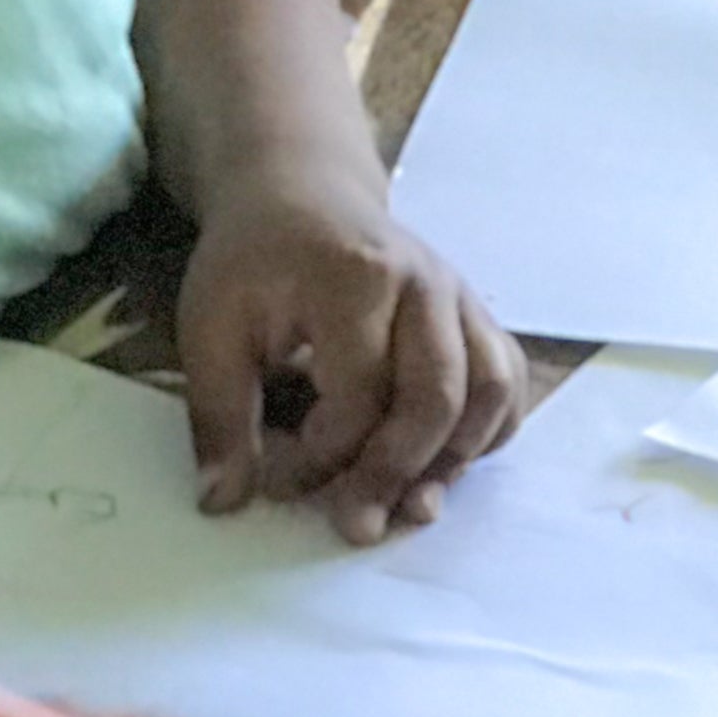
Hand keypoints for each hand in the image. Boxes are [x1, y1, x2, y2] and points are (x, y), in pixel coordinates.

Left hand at [178, 191, 528, 546]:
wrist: (301, 190)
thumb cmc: (255, 260)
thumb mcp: (210, 324)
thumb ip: (220, 413)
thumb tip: (224, 501)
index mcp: (355, 277)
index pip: (359, 394)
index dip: (325, 455)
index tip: (283, 482)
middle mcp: (424, 283)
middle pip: (436, 397)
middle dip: (396, 473)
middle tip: (356, 526)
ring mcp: (460, 296)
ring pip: (490, 392)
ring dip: (453, 460)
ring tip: (407, 503)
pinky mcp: (476, 313)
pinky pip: (507, 382)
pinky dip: (485, 432)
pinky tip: (442, 464)